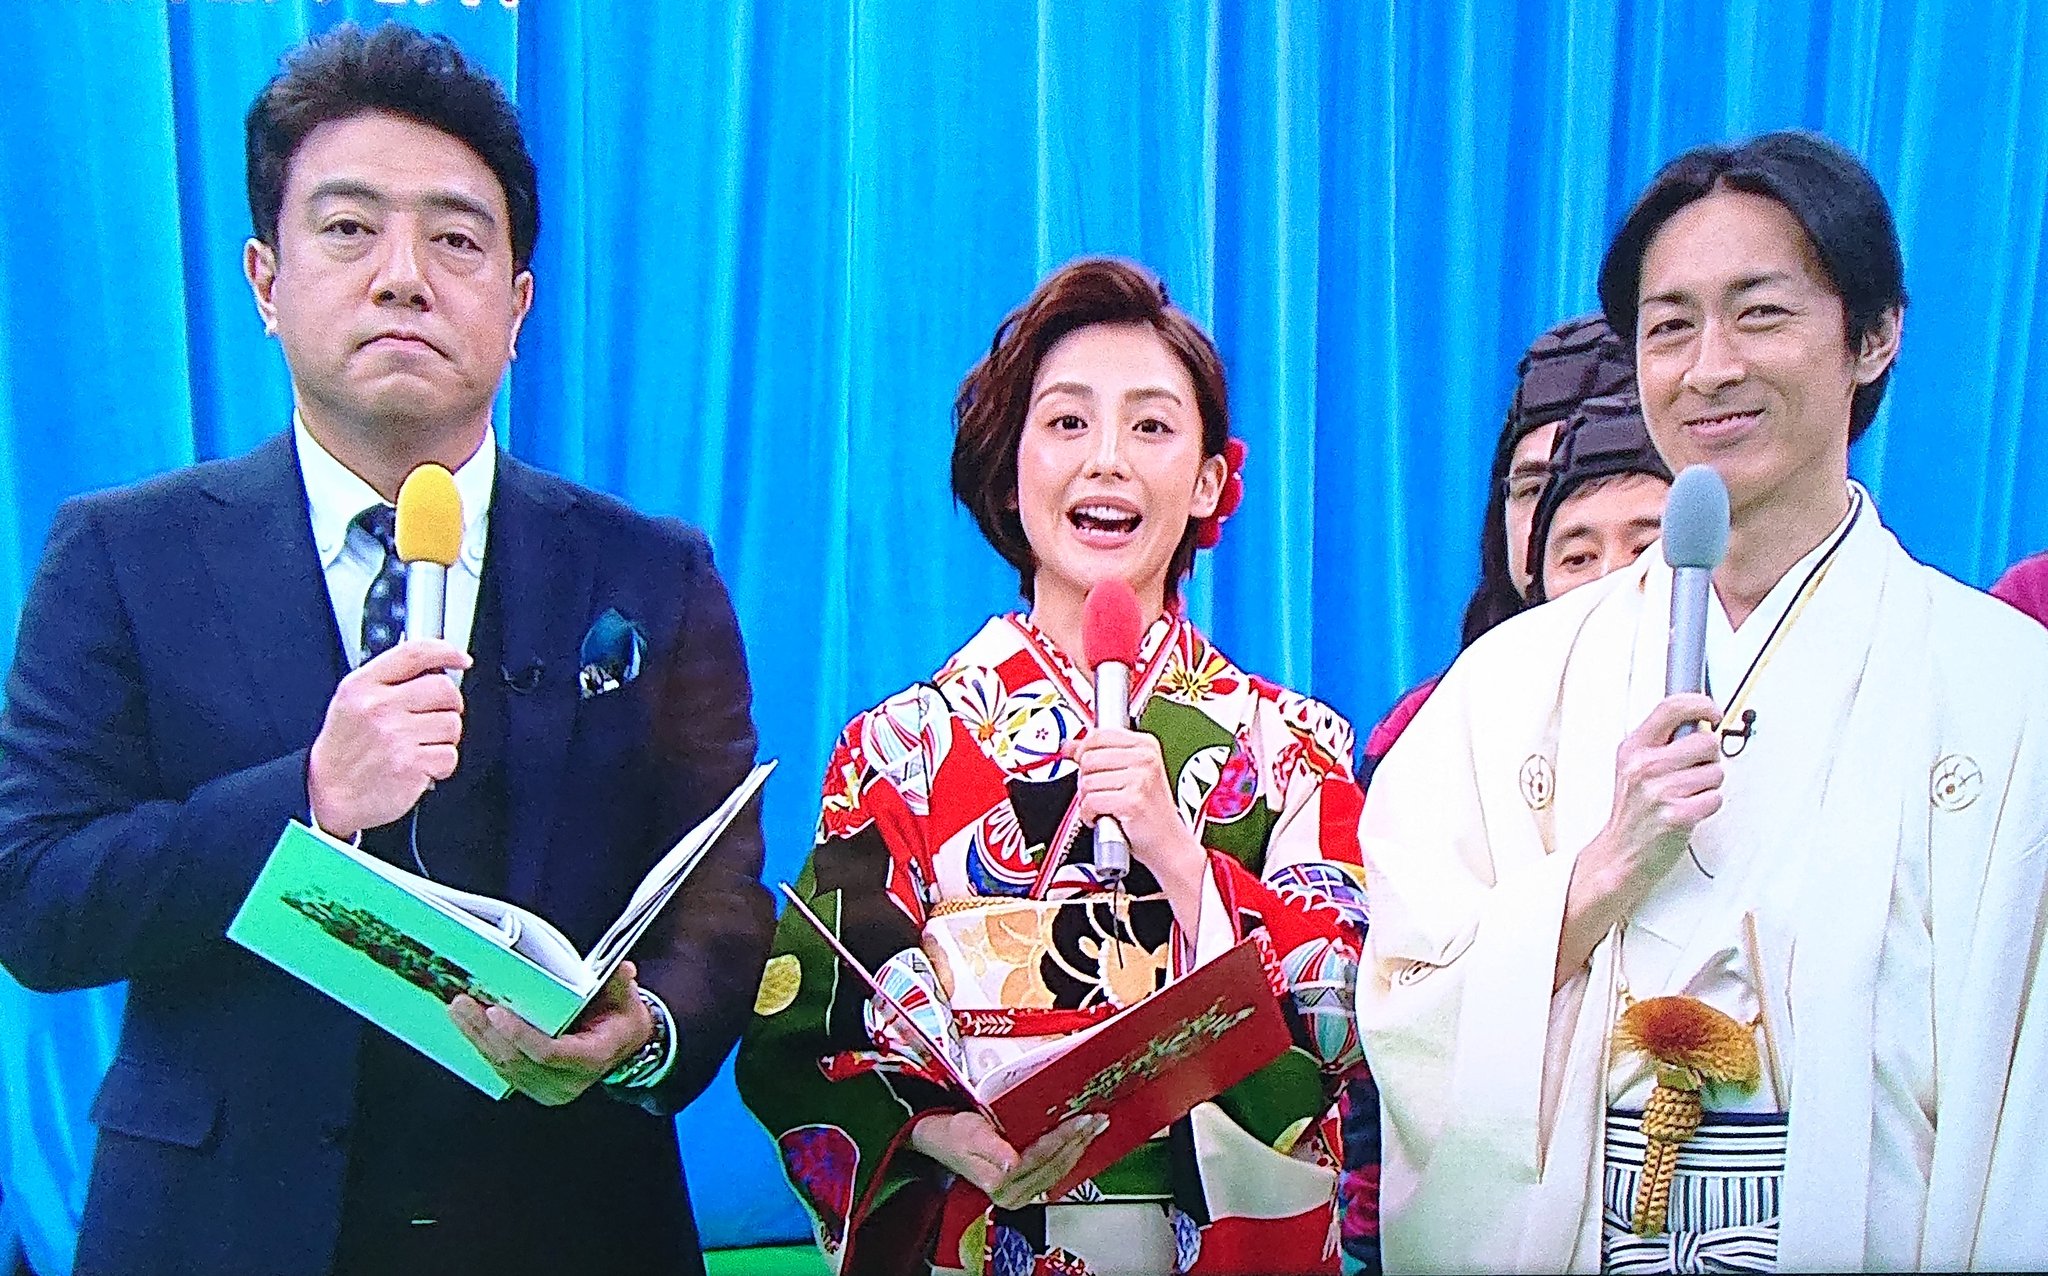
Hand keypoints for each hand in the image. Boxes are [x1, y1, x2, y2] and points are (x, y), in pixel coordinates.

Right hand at [308, 639, 470, 837]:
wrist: (327, 796)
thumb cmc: (344, 750)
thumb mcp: (351, 702)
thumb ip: (388, 680)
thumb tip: (436, 667)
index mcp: (362, 686)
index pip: (415, 653)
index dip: (446, 651)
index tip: (460, 658)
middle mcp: (379, 707)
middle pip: (444, 689)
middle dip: (449, 704)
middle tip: (435, 718)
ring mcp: (396, 736)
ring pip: (452, 723)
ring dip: (445, 737)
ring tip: (421, 745)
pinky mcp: (411, 764)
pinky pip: (449, 755)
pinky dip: (441, 764)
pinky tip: (420, 766)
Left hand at [448, 961, 653, 1105]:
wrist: (623, 1049)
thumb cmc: (621, 1023)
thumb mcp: (626, 1001)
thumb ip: (619, 985)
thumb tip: (621, 969)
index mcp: (591, 1059)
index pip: (549, 1053)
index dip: (520, 1035)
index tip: (496, 1012)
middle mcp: (567, 1081)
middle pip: (517, 1060)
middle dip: (486, 1032)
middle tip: (463, 1004)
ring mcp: (547, 1089)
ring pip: (504, 1066)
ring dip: (477, 1038)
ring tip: (459, 1011)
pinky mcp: (532, 1087)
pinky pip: (501, 1069)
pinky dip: (483, 1046)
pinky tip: (468, 1026)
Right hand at [908, 1109, 1108, 1208]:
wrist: (938, 1140)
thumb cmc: (951, 1135)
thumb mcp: (968, 1135)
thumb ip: (991, 1150)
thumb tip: (1012, 1162)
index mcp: (1000, 1183)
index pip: (1041, 1158)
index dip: (1062, 1138)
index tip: (1079, 1120)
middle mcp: (1013, 1193)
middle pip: (1055, 1165)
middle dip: (1078, 1140)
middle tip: (1097, 1119)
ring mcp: (1021, 1192)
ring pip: (1059, 1170)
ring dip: (1080, 1146)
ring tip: (1095, 1127)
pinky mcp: (1025, 1185)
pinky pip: (1055, 1171)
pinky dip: (1070, 1153)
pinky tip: (1080, 1140)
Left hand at [1070, 727, 1205, 896]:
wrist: (1169, 844)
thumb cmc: (1150, 812)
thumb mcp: (1128, 774)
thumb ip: (1098, 755)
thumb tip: (1068, 745)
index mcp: (1146, 745)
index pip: (1098, 735)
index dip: (1083, 751)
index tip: (1082, 762)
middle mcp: (1146, 758)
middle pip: (1088, 758)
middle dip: (1086, 780)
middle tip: (1101, 794)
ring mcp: (1140, 779)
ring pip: (1086, 781)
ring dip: (1088, 800)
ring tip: (1105, 807)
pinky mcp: (1132, 801)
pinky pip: (1091, 802)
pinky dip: (1090, 815)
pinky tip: (1104, 818)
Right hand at [1554, 693, 1722, 987]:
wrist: (1621, 855)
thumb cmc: (1634, 811)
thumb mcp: (1633, 767)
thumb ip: (1660, 743)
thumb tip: (1699, 721)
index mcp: (1633, 748)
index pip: (1671, 708)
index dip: (1700, 704)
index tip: (1713, 712)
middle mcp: (1644, 766)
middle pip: (1705, 742)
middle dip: (1708, 758)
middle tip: (1692, 772)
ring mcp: (1658, 791)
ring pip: (1716, 773)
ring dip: (1709, 786)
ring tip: (1686, 795)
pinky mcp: (1676, 815)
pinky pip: (1715, 798)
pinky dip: (1709, 806)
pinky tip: (1689, 812)